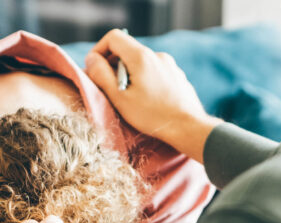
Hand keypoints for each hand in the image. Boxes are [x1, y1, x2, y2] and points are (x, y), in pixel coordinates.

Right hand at [84, 29, 220, 162]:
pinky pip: (155, 72)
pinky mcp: (177, 76)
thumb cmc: (152, 115)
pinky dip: (145, 81)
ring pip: (141, 63)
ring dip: (130, 75)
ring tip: (130, 99)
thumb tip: (91, 60)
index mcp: (141, 56)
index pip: (113, 37)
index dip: (99, 50)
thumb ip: (101, 75)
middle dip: (113, 66)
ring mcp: (169, 64)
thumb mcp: (119, 97)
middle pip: (127, 50)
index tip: (94, 69)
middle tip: (109, 89)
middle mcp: (157, 55)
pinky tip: (148, 101)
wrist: (188, 126)